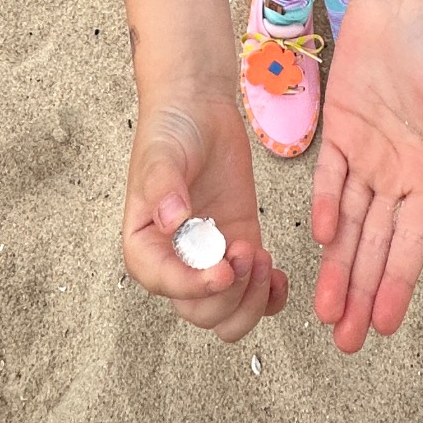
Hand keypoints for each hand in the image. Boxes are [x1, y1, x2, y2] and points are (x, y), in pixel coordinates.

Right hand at [122, 96, 287, 342]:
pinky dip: (269, 296)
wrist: (199, 108)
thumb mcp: (161, 154)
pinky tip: (277, 274)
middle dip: (228, 294)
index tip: (223, 271)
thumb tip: (172, 220)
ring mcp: (211, 258)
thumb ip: (163, 187)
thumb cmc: (171, 130)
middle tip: (247, 253)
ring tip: (262, 257)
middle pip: (199, 311)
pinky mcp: (239, 246)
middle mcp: (176, 261)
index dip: (194, 287)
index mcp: (146, 245)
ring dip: (250, 299)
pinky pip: (254, 293)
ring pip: (228, 314)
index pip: (164, 284)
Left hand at [312, 0, 422, 352]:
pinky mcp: (340, 134)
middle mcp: (400, 173)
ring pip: (351, 224)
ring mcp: (368, 156)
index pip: (412, 241)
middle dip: (362, 291)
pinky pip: (331, 180)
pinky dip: (326, 208)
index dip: (398, 282)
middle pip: (378, 244)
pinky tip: (321, 239)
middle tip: (347, 341)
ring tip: (328, 314)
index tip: (384, 324)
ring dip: (340, 266)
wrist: (395, 2)